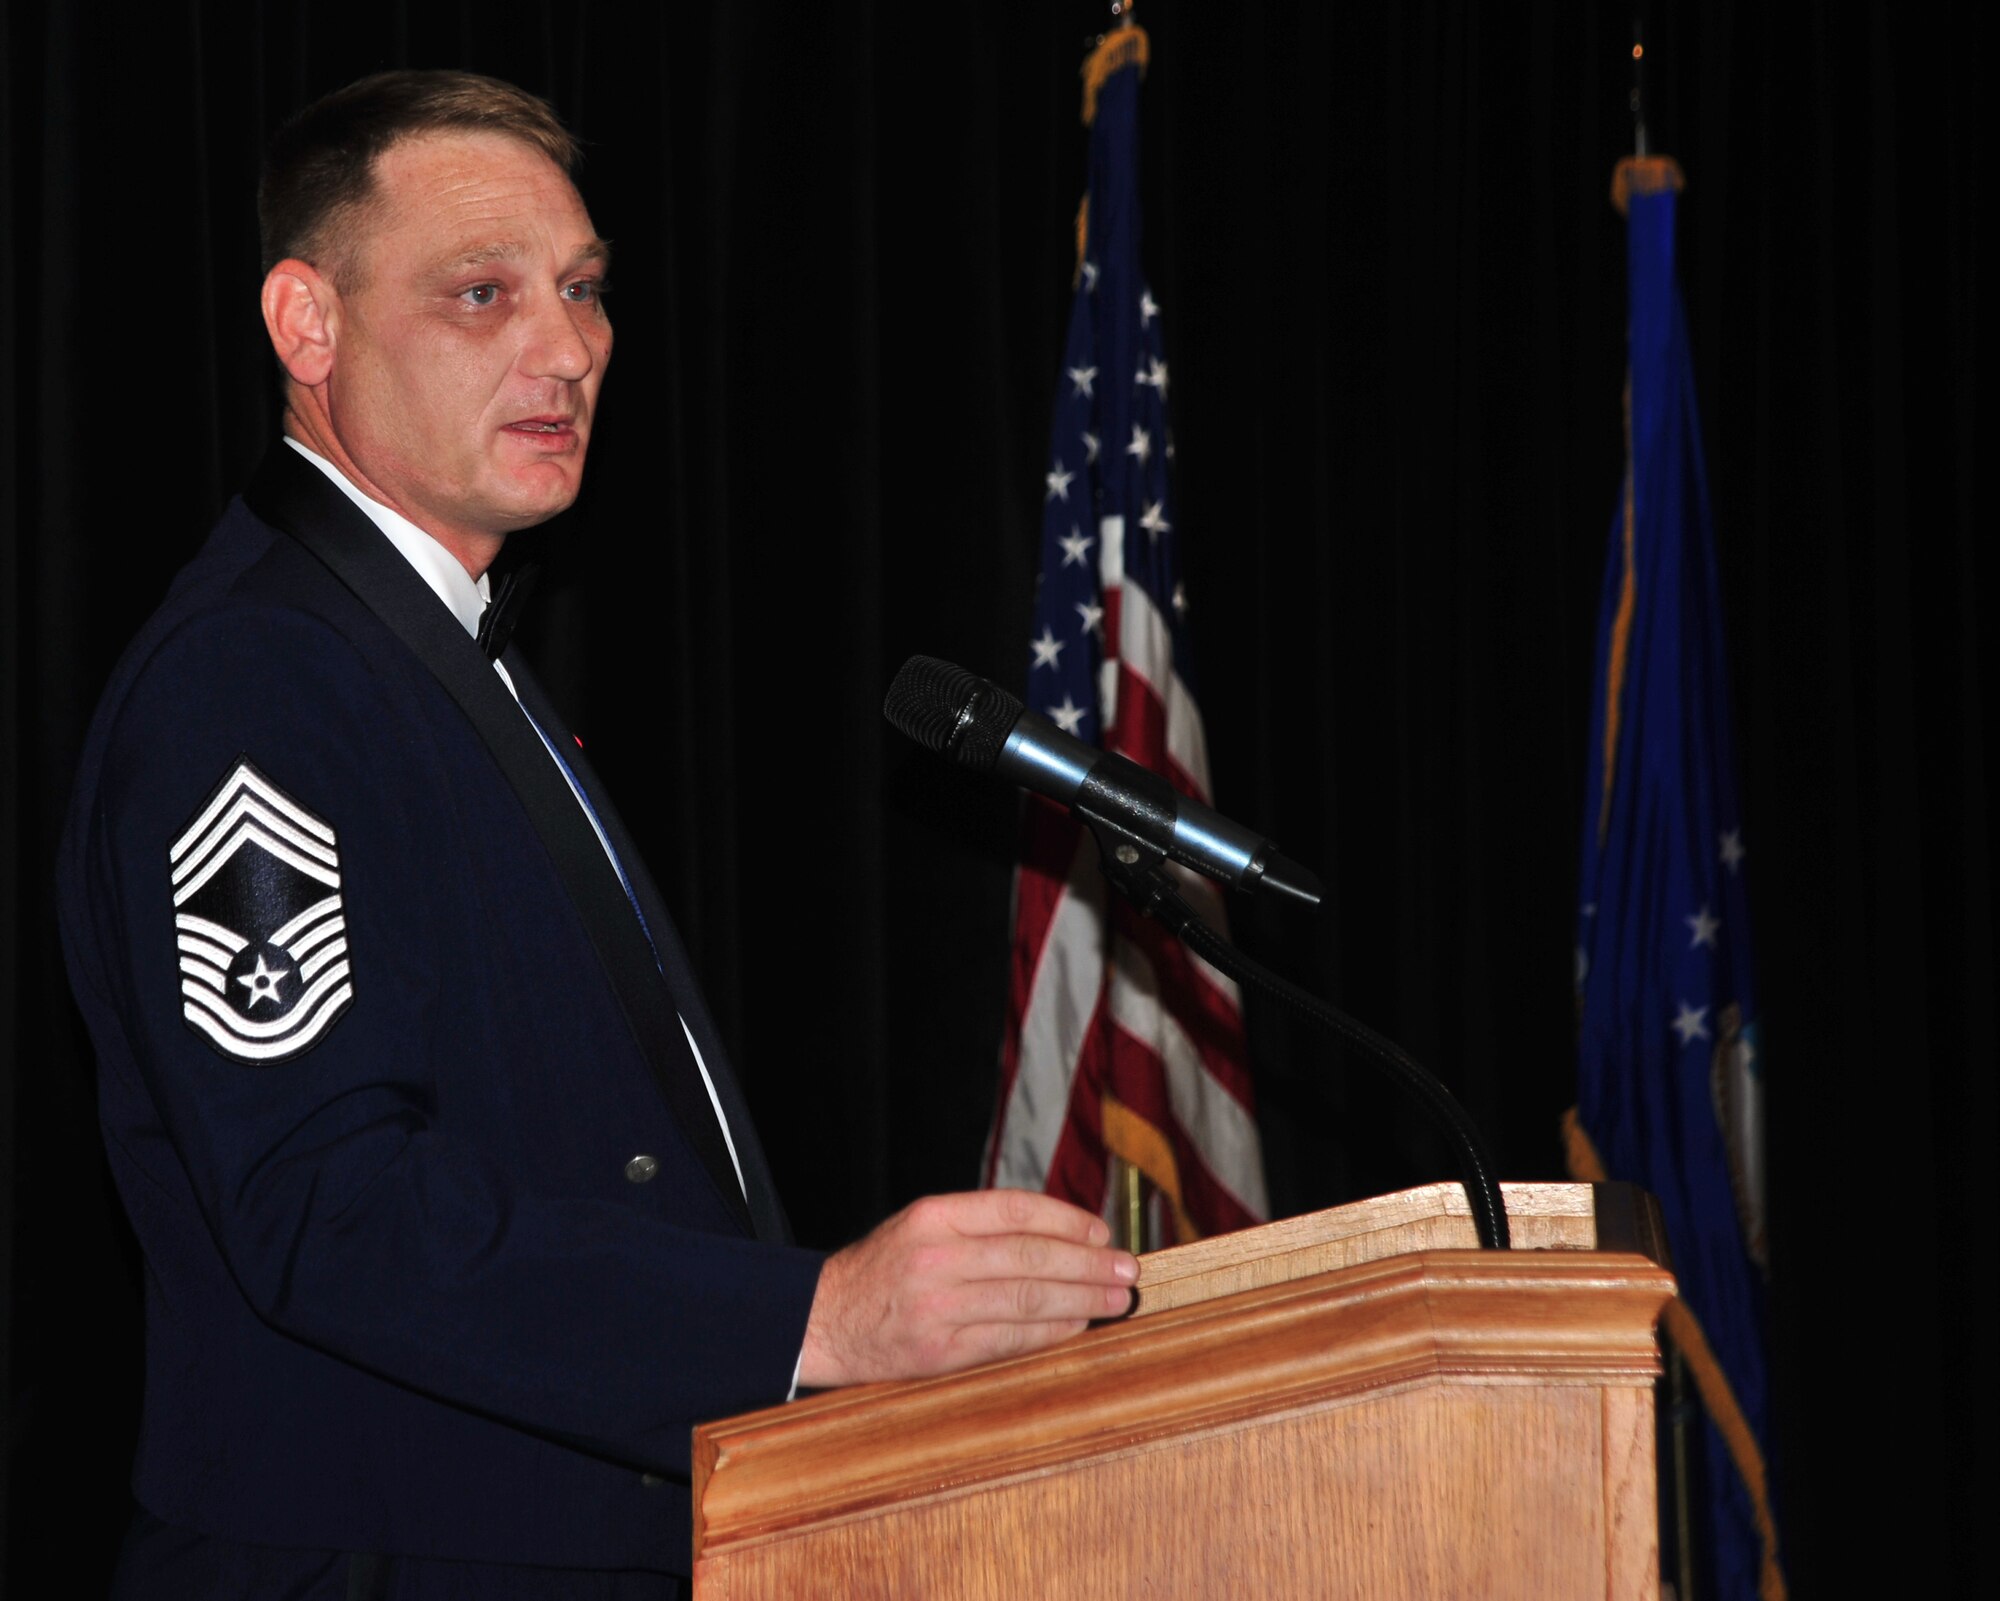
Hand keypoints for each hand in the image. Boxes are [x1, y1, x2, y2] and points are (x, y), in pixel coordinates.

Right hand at [796, 1189, 1139, 1387]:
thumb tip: (1064, 1236)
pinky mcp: (941, 1352)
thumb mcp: (921, 1226)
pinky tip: (1076, 1325)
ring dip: (1081, 1300)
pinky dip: (1050, 1332)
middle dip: (1088, 1264)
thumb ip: (982, 1226)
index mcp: (933, 1217)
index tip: (1102, 1233)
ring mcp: (938, 1308)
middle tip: (1126, 1269)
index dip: (1068, 1221)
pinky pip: (1010, 1339)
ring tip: (1115, 1300)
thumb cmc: (884, 1270)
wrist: (823, 1321)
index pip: (1017, 1210)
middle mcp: (936, 1258)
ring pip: (1027, 1300)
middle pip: (1030, 1257)